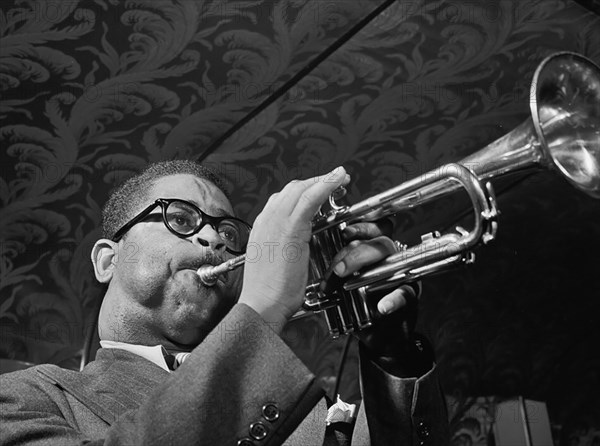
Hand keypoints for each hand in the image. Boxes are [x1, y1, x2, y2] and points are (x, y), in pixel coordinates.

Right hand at [238, 167, 349, 333]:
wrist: (262, 303)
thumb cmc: (269, 291)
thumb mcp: (273, 262)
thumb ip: (283, 247)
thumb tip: (297, 245)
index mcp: (262, 227)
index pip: (283, 199)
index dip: (304, 191)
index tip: (318, 191)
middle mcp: (267, 219)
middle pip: (292, 189)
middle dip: (316, 181)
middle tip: (335, 181)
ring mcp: (276, 221)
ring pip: (301, 189)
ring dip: (323, 179)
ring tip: (340, 177)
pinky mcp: (290, 228)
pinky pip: (310, 198)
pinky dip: (325, 184)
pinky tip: (337, 179)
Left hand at [323, 221, 431, 375]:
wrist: (377, 332)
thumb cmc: (358, 302)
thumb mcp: (343, 279)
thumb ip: (335, 263)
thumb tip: (315, 252)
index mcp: (373, 249)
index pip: (373, 228)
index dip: (361, 226)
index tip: (345, 232)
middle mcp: (388, 258)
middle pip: (379, 243)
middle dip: (355, 253)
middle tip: (338, 269)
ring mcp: (400, 276)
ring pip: (390, 262)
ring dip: (368, 271)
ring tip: (348, 284)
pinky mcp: (409, 296)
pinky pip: (404, 293)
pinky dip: (393, 299)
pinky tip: (382, 307)